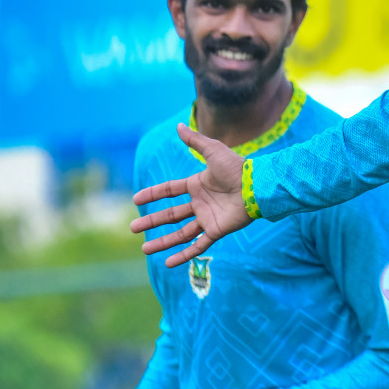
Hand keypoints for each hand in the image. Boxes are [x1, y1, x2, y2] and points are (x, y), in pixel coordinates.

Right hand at [130, 124, 250, 267]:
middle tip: (132, 228)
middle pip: (170, 215)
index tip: (136, 199)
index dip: (153, 194)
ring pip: (180, 233)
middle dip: (151, 221)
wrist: (255, 186)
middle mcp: (200, 203)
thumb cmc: (237, 167)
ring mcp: (208, 218)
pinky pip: (198, 245)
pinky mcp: (217, 230)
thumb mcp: (213, 150)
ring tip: (144, 249)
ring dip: (162, 242)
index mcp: (197, 185)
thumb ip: (195, 141)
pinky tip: (168, 263)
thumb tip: (179, 126)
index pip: (170, 190)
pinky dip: (184, 255)